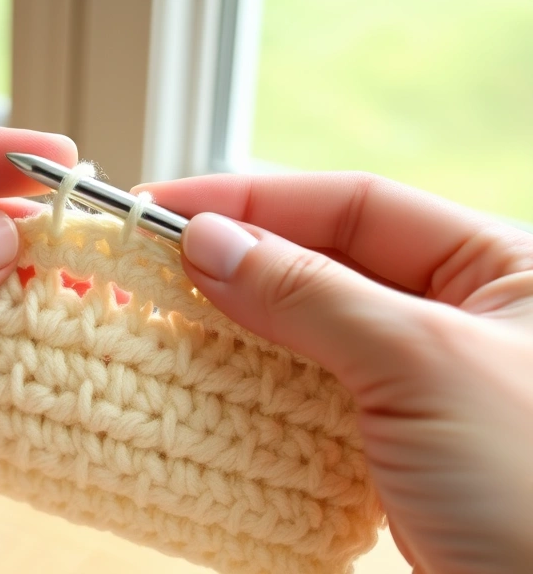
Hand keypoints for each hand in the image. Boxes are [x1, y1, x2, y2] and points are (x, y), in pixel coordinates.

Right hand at [136, 173, 532, 573]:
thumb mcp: (421, 366)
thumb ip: (310, 294)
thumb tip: (209, 243)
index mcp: (500, 267)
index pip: (354, 206)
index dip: (255, 201)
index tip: (167, 210)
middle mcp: (462, 315)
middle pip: (326, 262)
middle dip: (238, 261)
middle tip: (148, 265)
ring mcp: (424, 383)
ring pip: (309, 330)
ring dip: (236, 324)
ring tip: (162, 318)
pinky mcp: (392, 444)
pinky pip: (310, 392)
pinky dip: (256, 384)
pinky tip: (207, 378)